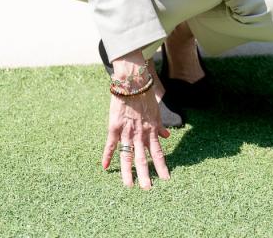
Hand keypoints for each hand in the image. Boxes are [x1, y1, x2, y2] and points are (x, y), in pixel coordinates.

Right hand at [101, 56, 170, 189]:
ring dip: (129, 172)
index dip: (162, 167)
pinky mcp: (114, 127)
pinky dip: (107, 156)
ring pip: (128, 155)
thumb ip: (161, 126)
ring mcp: (127, 131)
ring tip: (129, 186)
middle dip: (146, 175)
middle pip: (144, 158)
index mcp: (151, 130)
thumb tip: (167, 137)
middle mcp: (140, 134)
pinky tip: (106, 167)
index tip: (166, 179)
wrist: (132, 82)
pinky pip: (111, 144)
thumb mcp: (156, 111)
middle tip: (148, 189)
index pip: (158, 153)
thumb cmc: (145, 95)